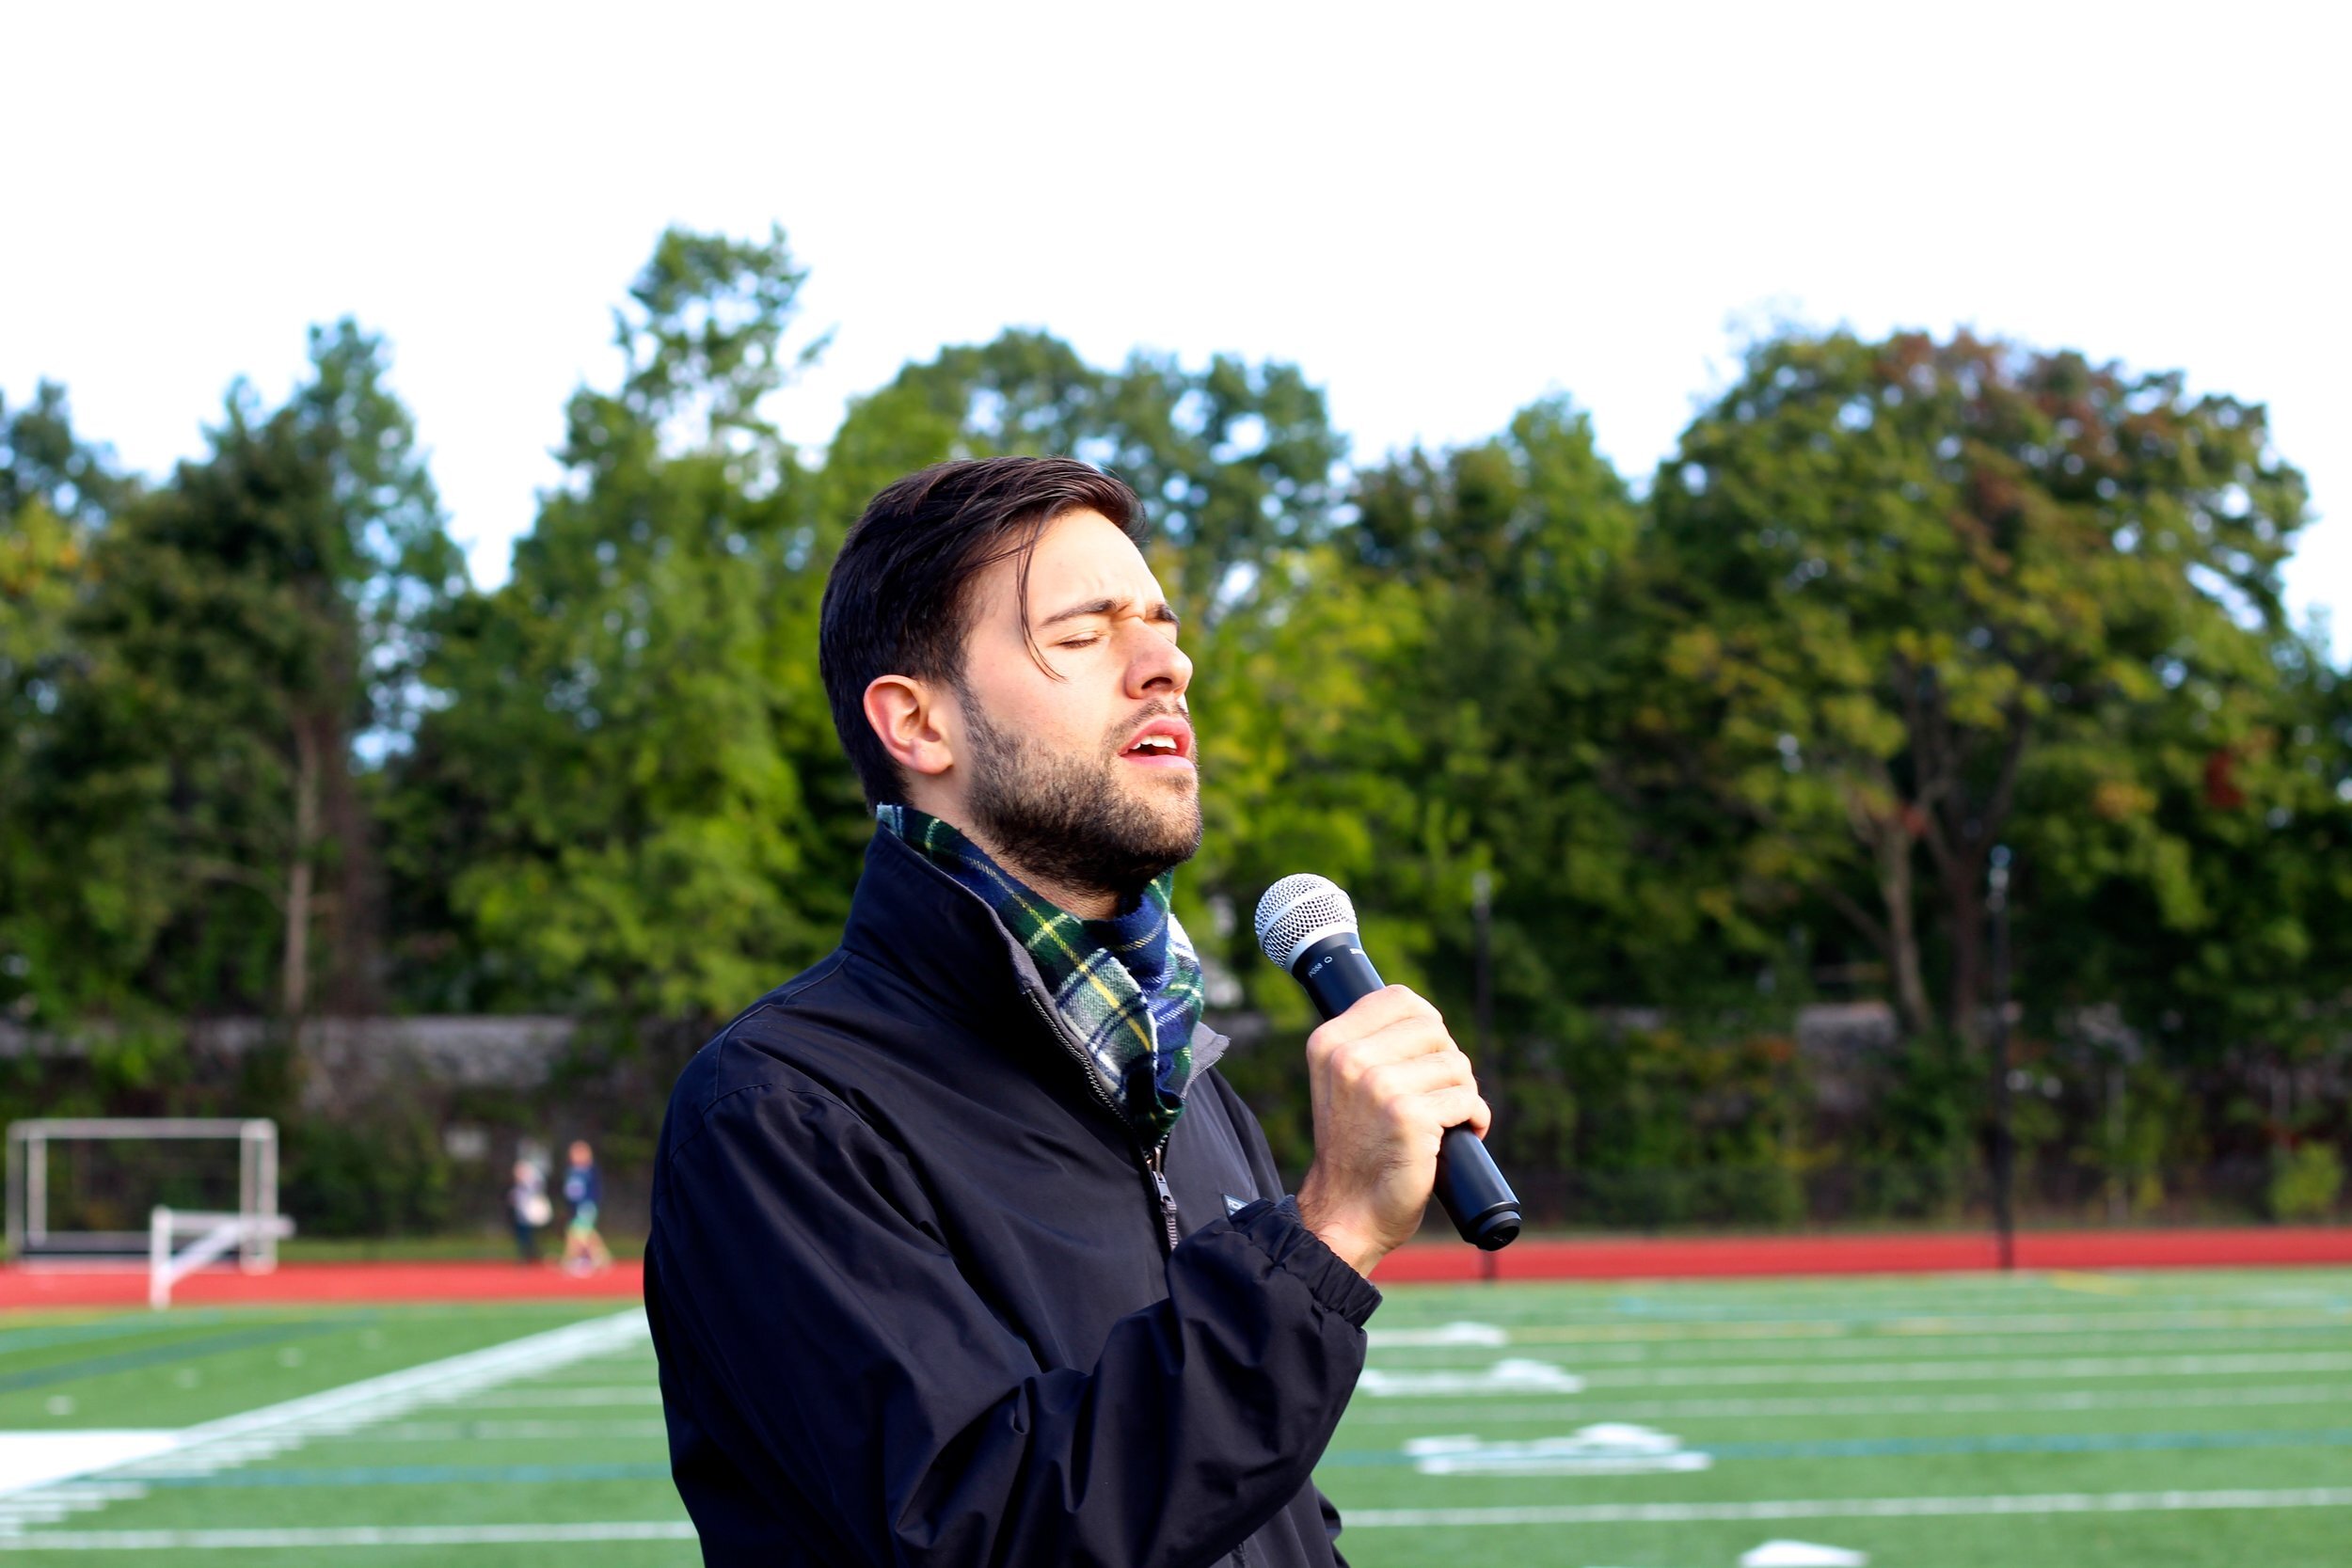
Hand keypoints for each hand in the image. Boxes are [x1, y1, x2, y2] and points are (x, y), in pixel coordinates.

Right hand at [1293, 985, 1490, 1276]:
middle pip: (1434, 1028)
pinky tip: (1459, 1135)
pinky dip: (1474, 1118)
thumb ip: (1371, 1046)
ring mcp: (1378, 1086)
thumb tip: (1429, 1018)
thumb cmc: (1355, 1148)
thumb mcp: (1344, 1083)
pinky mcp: (1409, 1116)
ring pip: (1456, 1065)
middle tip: (1438, 1095)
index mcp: (1329, 1042)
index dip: (1427, 1024)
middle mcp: (1349, 1058)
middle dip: (1448, 1060)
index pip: (1398, 998)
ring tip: (1444, 1119)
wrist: (1346, 1211)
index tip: (1428, 1055)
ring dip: (1463, 1093)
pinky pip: (1467, 1100)